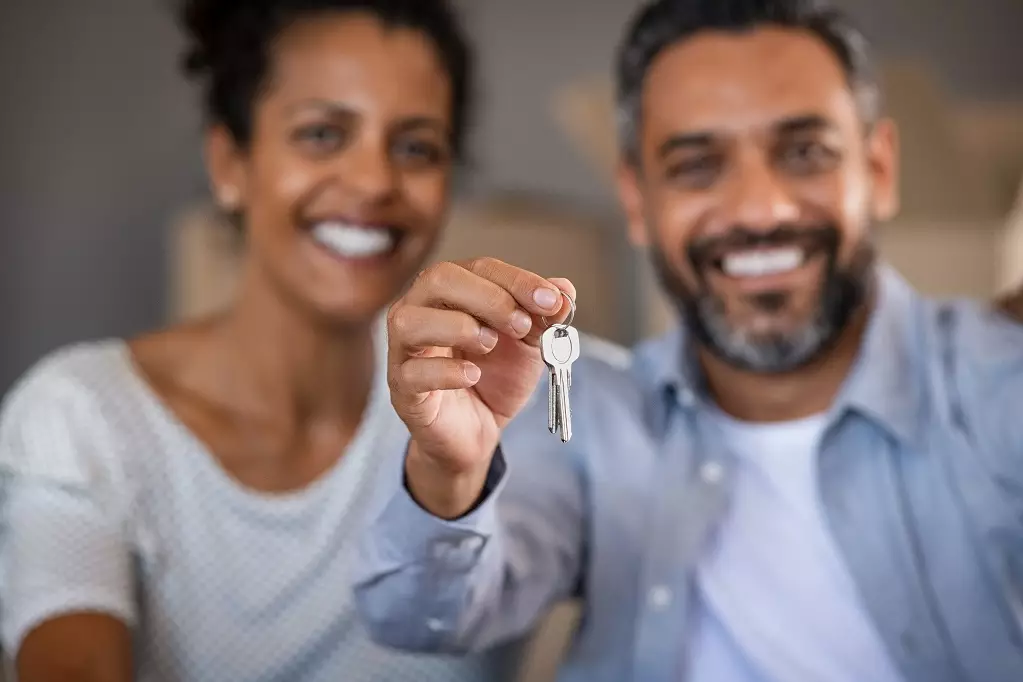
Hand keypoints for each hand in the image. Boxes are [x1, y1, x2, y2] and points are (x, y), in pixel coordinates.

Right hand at [387, 258, 573, 516]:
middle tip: (521, 325)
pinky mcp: (403, 388)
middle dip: (488, 298)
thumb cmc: (494, 378)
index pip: (479, 267)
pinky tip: (473, 375)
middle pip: (438, 279)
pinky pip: (412, 372)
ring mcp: (404, 350)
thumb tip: (563, 288)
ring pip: (409, 321)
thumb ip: (544, 315)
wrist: (478, 431)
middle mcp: (420, 311)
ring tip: (490, 345)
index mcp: (452, 291)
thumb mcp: (528, 344)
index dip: (517, 280)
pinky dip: (447, 372)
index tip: (550, 300)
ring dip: (459, 328)